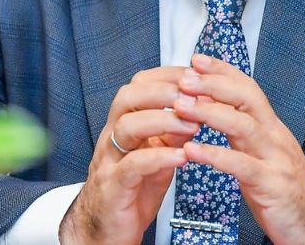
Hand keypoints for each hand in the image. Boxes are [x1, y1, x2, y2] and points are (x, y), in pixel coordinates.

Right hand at [60, 67, 199, 244]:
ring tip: (192, 125)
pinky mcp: (114, 186)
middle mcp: (113, 136)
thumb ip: (174, 132)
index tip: (195, 76)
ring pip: (127, 127)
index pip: (139, 85)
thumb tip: (198, 109)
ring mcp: (110, 160)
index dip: (167, 76)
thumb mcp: (159, 154)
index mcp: (124, 123)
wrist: (106, 229)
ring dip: (163, 120)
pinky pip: (133, 165)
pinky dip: (159, 157)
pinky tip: (181, 156)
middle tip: (192, 95)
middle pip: (127, 97)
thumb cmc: (133, 189)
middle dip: (162, 90)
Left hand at [172, 53, 304, 244]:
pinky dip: (216, 155)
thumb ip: (239, 130)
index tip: (197, 60)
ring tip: (182, 107)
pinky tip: (192, 151)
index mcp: (270, 127)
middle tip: (186, 78)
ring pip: (244, 125)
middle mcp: (275, 136)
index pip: (248, 87)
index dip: (223, 71)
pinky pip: (242, 166)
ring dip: (210, 112)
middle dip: (215, 84)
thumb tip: (209, 105)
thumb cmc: (281, 188)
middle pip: (247, 98)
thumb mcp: (260, 152)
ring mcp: (276, 159)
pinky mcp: (272, 185)